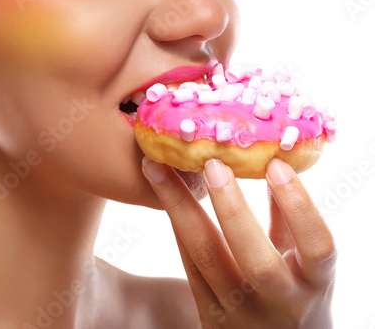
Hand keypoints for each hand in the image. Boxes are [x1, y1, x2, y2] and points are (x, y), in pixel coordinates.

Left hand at [142, 157, 335, 328]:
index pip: (317, 247)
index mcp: (315, 284)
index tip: (275, 164)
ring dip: (180, 208)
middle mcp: (280, 305)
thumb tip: (273, 160)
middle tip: (211, 163)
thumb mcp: (306, 259)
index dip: (298, 206)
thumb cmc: (300, 290)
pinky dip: (176, 225)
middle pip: (255, 261)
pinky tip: (161, 192)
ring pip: (206, 259)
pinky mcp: (210, 319)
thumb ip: (290, 217)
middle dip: (231, 208)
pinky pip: (189, 266)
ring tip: (157, 167)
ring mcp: (241, 316)